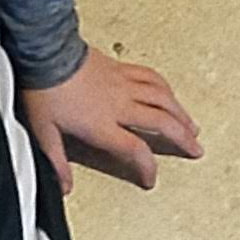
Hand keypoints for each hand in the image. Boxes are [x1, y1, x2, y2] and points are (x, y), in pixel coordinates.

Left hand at [19, 52, 200, 193]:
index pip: (135, 150)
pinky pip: (152, 77)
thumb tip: (65, 187)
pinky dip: (166, 88)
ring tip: (193, 126)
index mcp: (102, 125)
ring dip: (181, 114)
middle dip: (183, 138)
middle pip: (161, 122)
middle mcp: (119, 105)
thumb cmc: (44, 89)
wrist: (46, 52)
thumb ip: (57, 162)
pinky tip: (171, 94)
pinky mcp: (122, 69)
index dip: (148, 167)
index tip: (150, 179)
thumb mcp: (44, 132)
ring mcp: (123, 85)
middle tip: (196, 149)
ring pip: (163, 99)